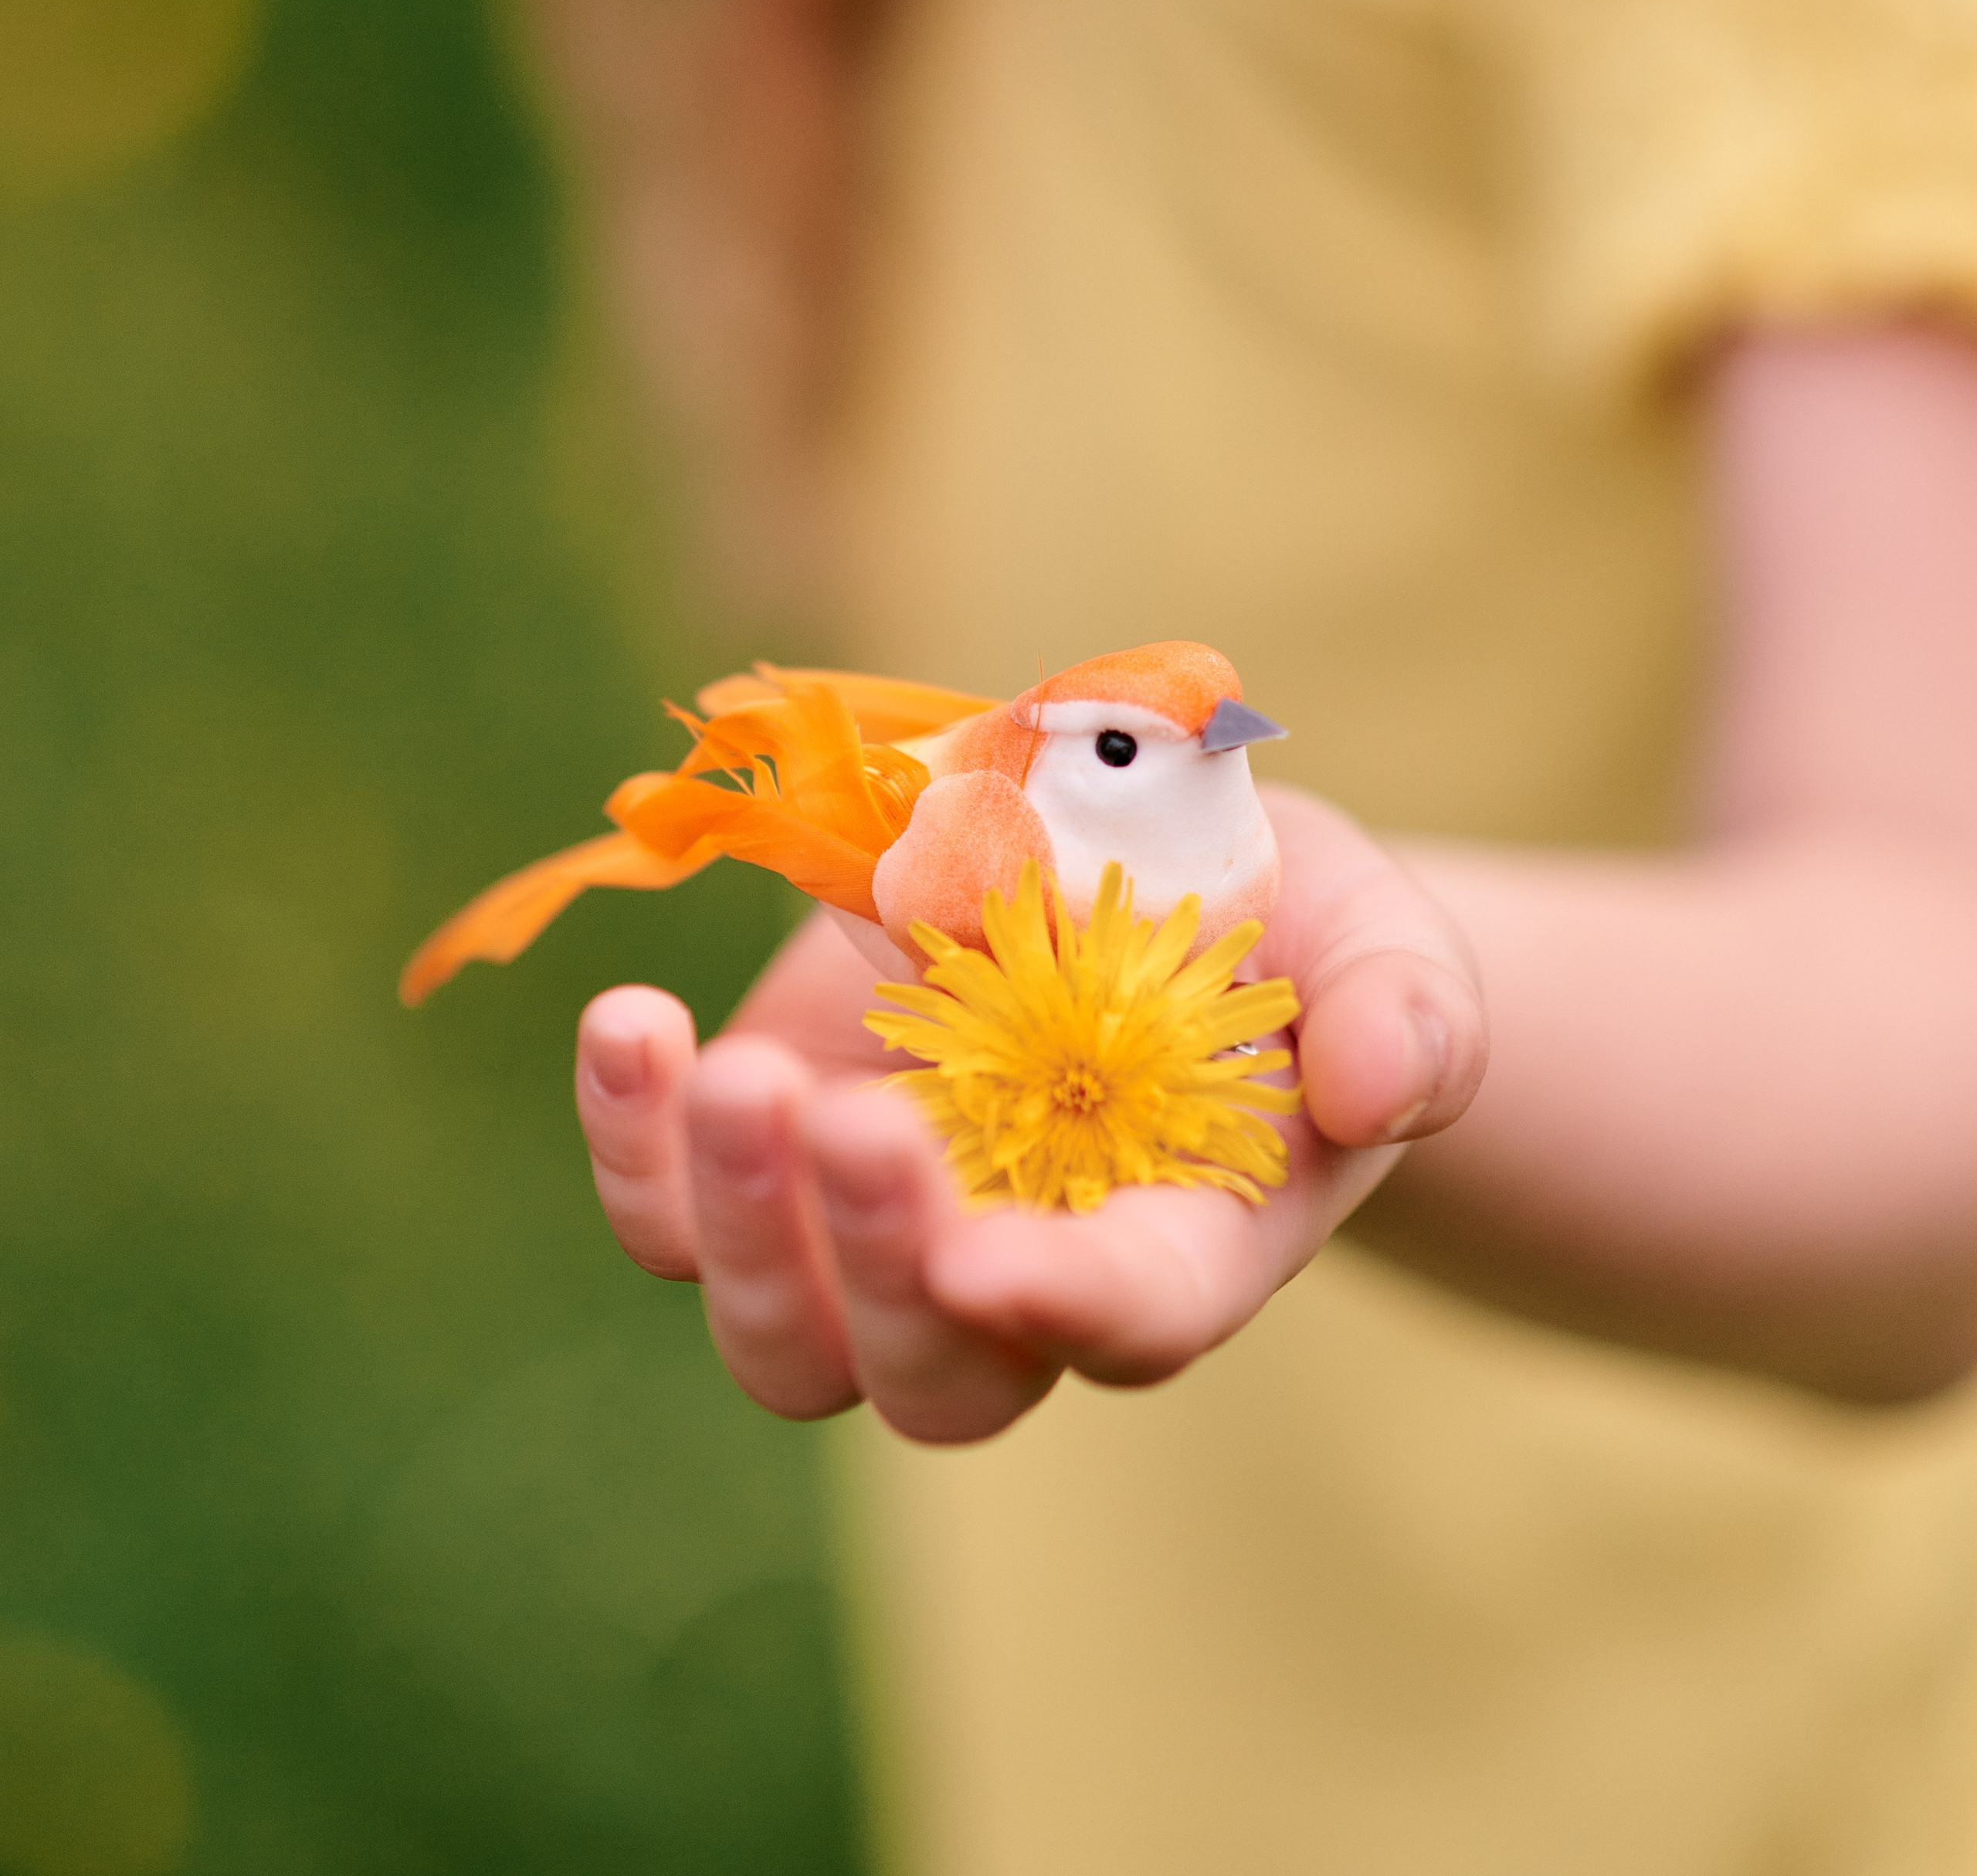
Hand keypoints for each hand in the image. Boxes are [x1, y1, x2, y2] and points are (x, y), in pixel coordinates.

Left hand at [573, 785, 1486, 1444]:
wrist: (1142, 886)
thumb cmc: (1285, 935)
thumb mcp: (1376, 935)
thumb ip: (1406, 1006)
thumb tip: (1380, 1078)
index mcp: (1191, 1241)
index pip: (1130, 1319)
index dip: (1061, 1307)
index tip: (983, 1259)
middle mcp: (1025, 1276)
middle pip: (932, 1375)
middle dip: (879, 1264)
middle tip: (846, 1116)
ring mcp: (885, 1228)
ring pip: (785, 1338)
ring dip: (738, 1228)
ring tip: (722, 1071)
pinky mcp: (779, 1148)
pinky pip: (673, 1213)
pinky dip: (631, 1140)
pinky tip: (629, 1024)